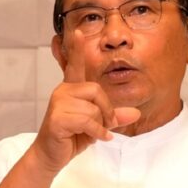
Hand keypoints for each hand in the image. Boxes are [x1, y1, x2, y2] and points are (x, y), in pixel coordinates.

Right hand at [31, 30, 140, 172]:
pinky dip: (97, 132)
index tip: (78, 32)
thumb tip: (136, 113)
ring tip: (91, 132)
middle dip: (105, 110)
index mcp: (72, 89)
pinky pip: (88, 121)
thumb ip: (115, 117)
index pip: (75, 65)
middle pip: (97, 90)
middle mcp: (63, 91)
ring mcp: (58, 103)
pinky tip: (96, 138)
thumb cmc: (72, 137)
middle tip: (102, 125)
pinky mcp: (57, 118)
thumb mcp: (98, 125)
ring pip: (93, 108)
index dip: (76, 49)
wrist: (51, 156)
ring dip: (99, 124)